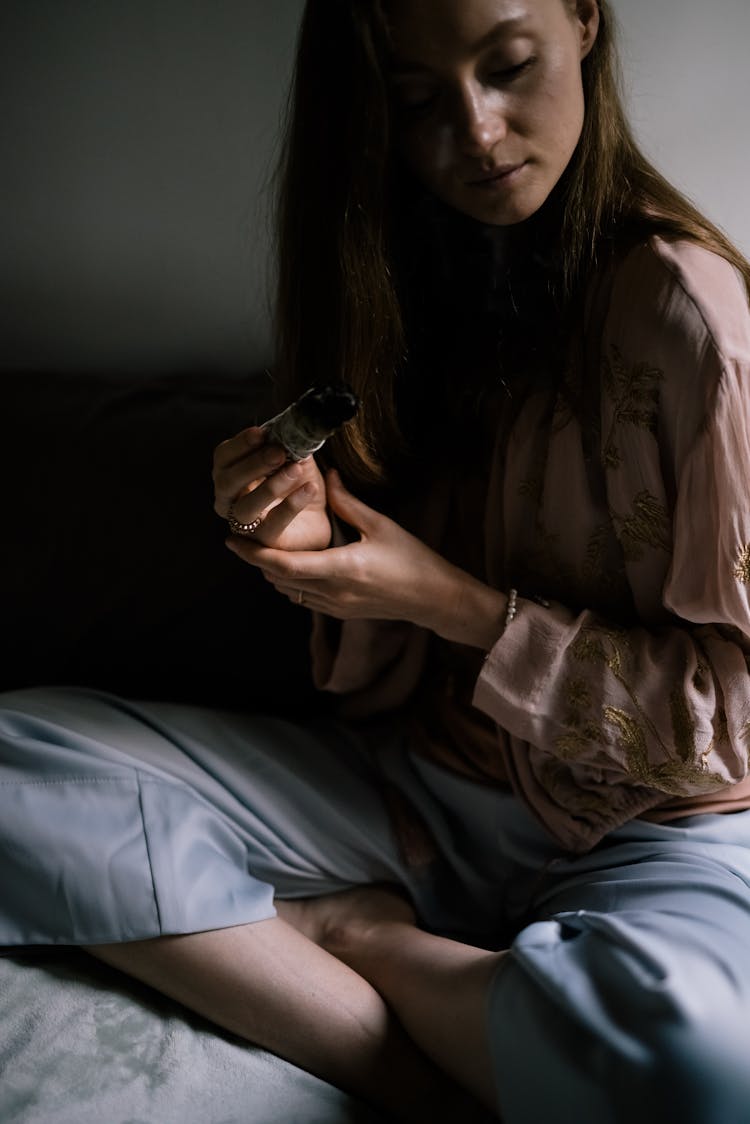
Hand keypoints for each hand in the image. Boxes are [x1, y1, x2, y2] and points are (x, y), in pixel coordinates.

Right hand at [213, 426, 330, 551]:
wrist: (320, 516)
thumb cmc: (298, 482)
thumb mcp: (294, 456)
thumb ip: (288, 441)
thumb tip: (292, 425)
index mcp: (230, 473)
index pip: (223, 456)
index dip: (240, 444)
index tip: (261, 433)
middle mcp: (229, 500)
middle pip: (227, 481)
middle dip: (253, 464)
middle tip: (279, 452)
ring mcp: (244, 524)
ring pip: (245, 507)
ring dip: (270, 486)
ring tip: (296, 470)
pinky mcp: (264, 544)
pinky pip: (272, 525)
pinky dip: (291, 505)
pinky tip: (310, 489)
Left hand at [227, 469, 507, 647]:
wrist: (434, 598)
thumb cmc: (413, 559)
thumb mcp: (381, 525)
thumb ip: (348, 502)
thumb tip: (325, 474)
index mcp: (340, 568)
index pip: (283, 565)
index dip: (253, 553)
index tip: (231, 540)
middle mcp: (333, 592)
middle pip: (278, 579)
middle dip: (255, 560)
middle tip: (238, 539)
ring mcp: (335, 606)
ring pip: (288, 591)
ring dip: (271, 572)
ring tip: (259, 548)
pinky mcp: (340, 612)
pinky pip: (303, 598)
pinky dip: (289, 582)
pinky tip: (289, 564)